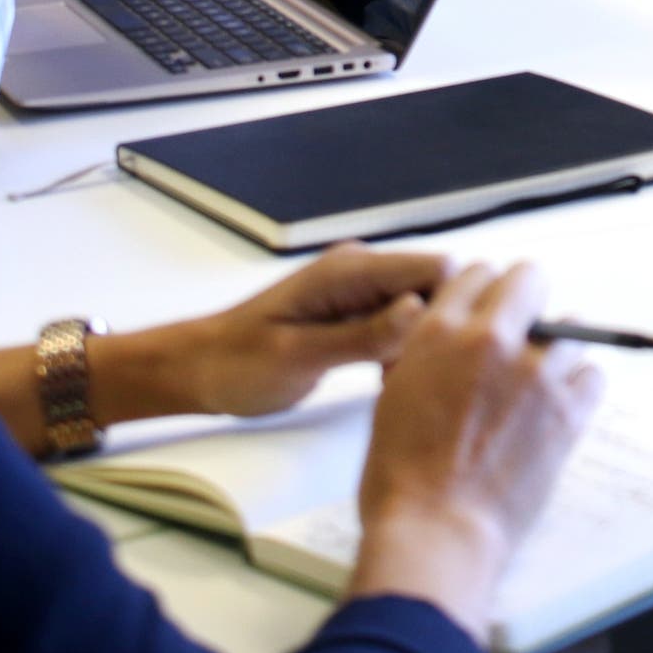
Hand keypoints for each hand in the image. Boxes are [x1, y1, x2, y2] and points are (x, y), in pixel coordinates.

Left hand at [175, 244, 448, 420]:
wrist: (201, 367)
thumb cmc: (238, 363)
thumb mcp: (301, 356)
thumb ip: (364, 335)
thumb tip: (422, 312)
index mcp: (350, 270)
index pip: (437, 269)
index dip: (451, 310)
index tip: (437, 356)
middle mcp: (362, 270)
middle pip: (436, 288)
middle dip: (438, 333)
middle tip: (407, 378)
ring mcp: (361, 289)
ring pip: (422, 308)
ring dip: (419, 345)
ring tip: (391, 383)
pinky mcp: (357, 310)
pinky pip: (401, 323)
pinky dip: (402, 351)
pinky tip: (383, 381)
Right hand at [350, 262, 602, 639]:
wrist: (435, 532)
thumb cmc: (401, 479)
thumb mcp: (393, 398)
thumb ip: (427, 356)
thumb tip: (449, 341)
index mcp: (439, 333)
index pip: (476, 273)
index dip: (484, 292)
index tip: (488, 311)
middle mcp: (490, 342)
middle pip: (529, 279)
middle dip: (526, 301)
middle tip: (520, 335)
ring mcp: (535, 375)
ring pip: (570, 327)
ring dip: (557, 347)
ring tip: (541, 380)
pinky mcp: (567, 413)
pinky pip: (593, 375)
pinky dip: (580, 386)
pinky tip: (560, 406)